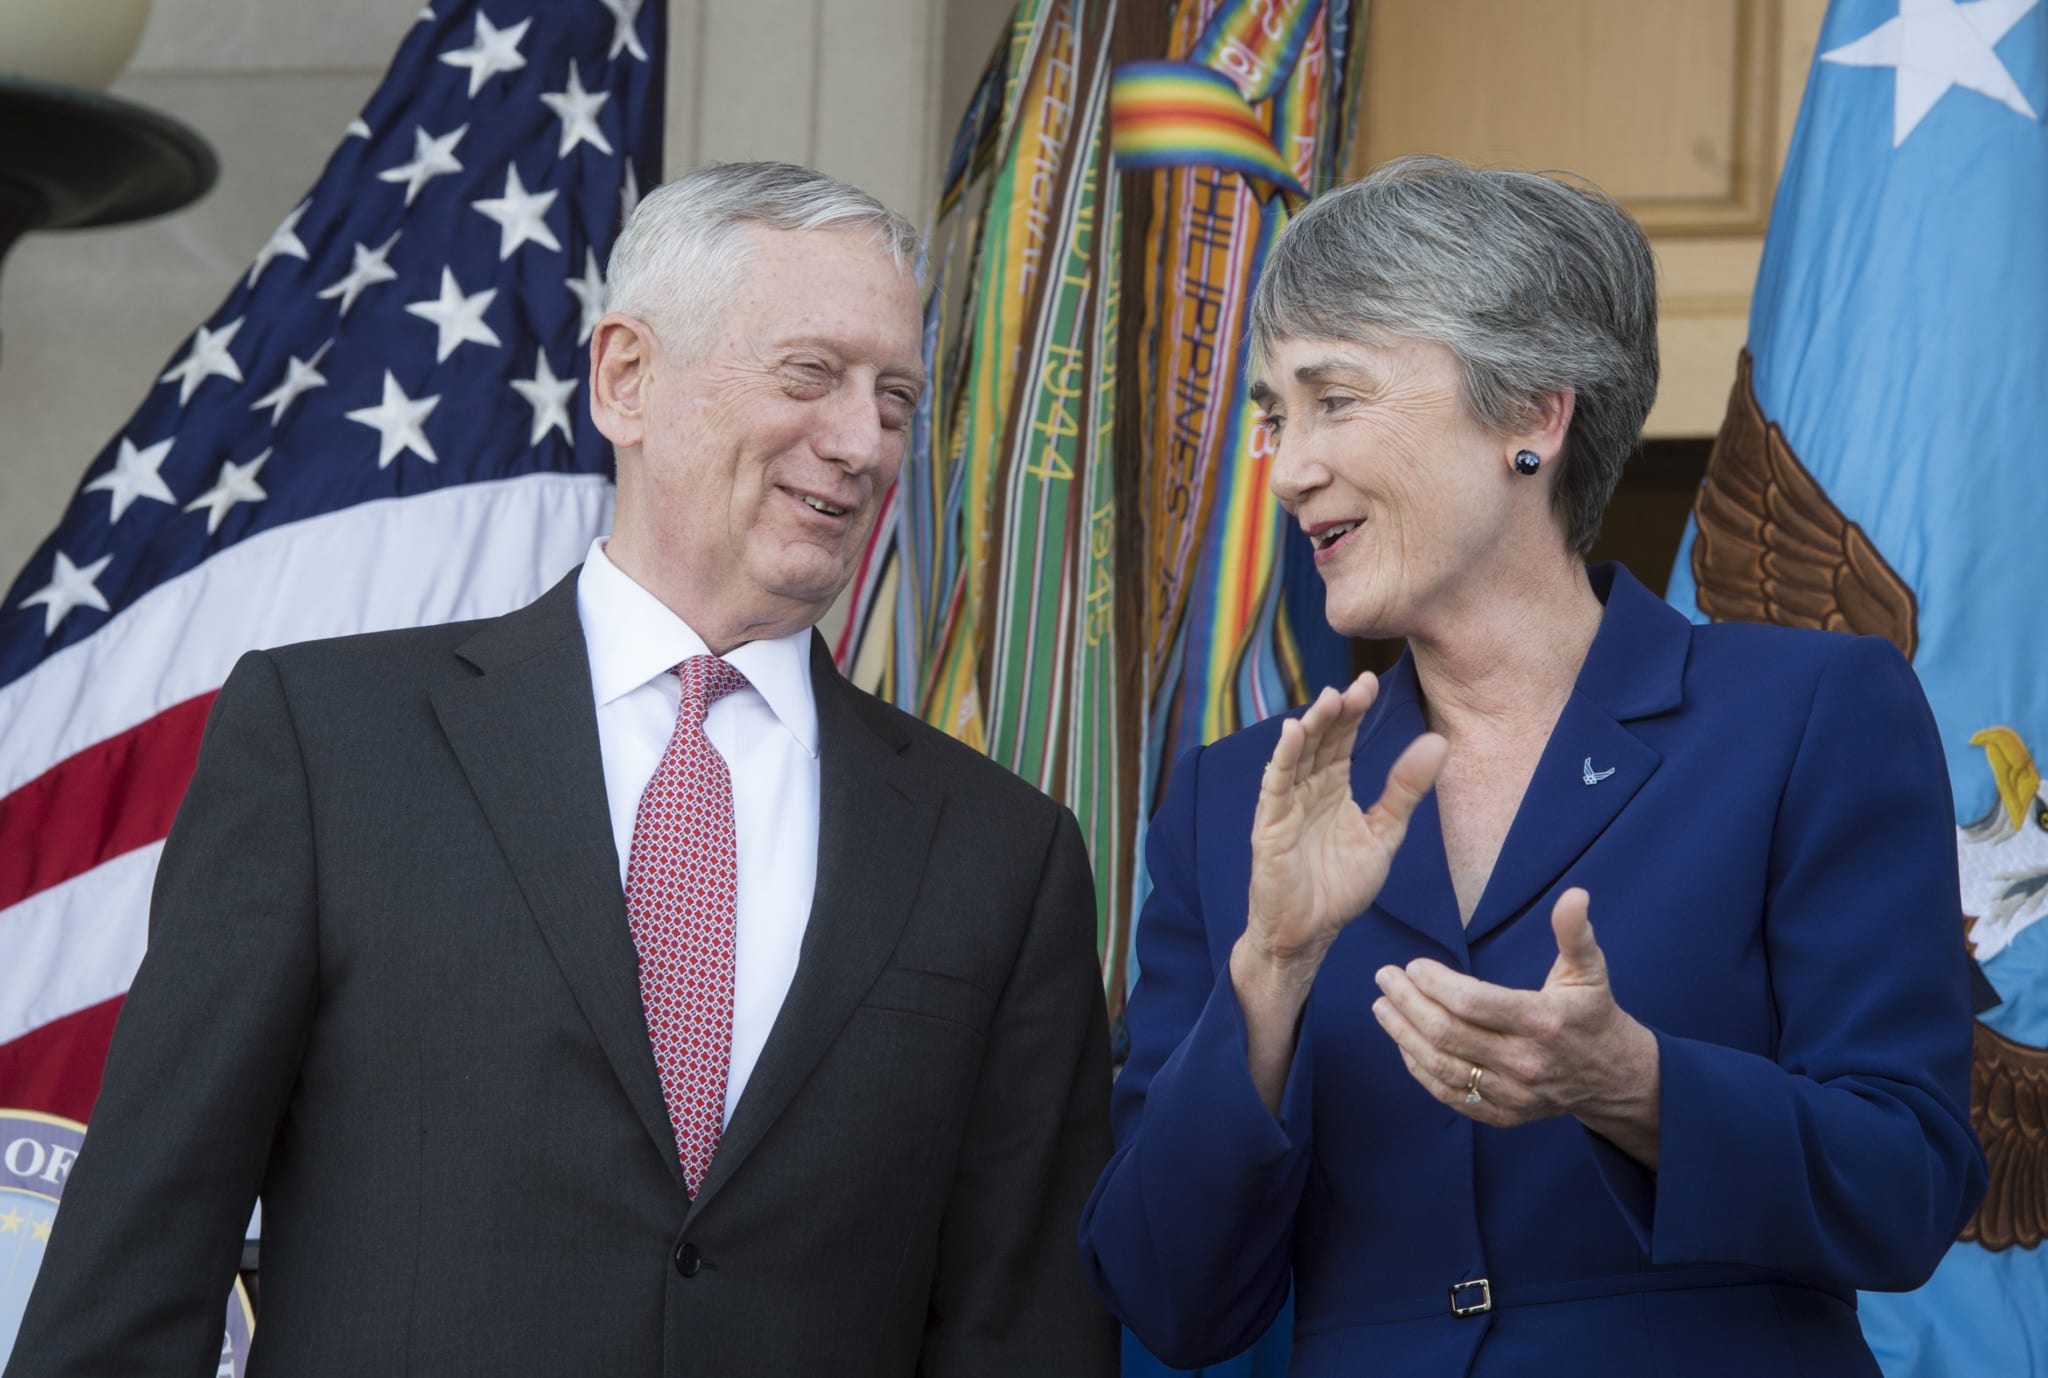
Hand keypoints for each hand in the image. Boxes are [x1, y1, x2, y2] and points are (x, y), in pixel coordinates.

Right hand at [1240, 674, 1447, 976]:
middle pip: (1319, 740)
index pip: (1342, 738)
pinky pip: (1275, 786)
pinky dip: (1283, 759)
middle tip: (1355, 686)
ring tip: (1329, 699)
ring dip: (1311, 727)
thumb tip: (1438, 741)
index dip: (1354, 710)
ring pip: (1297, 756)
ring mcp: (1285, 805)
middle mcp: (1307, 789)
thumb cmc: (1341, 886)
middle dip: (1336, 712)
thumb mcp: (1385, 833)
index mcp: (1332, 787)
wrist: (1310, 933)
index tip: (1369, 682)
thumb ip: (1406, 789)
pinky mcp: (1269, 826)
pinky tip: (1293, 733)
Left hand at [1370, 888, 1661, 1164]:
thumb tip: (1575, 894)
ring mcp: (1513, 1093)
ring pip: (1442, 1066)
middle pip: (1448, 1034)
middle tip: (1385, 978)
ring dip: (1404, 1035)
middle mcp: (1525, 1062)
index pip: (1472, 1002)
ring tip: (1381, 1007)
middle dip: (1407, 1003)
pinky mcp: (1503, 1115)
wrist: (1614, 1078)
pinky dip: (1420, 1069)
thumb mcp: (1589, 970)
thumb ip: (1574, 932)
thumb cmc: (1592, 1014)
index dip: (1435, 983)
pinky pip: (1450, 1094)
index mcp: (1542, 1022)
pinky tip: (1403, 1043)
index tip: (1413, 965)